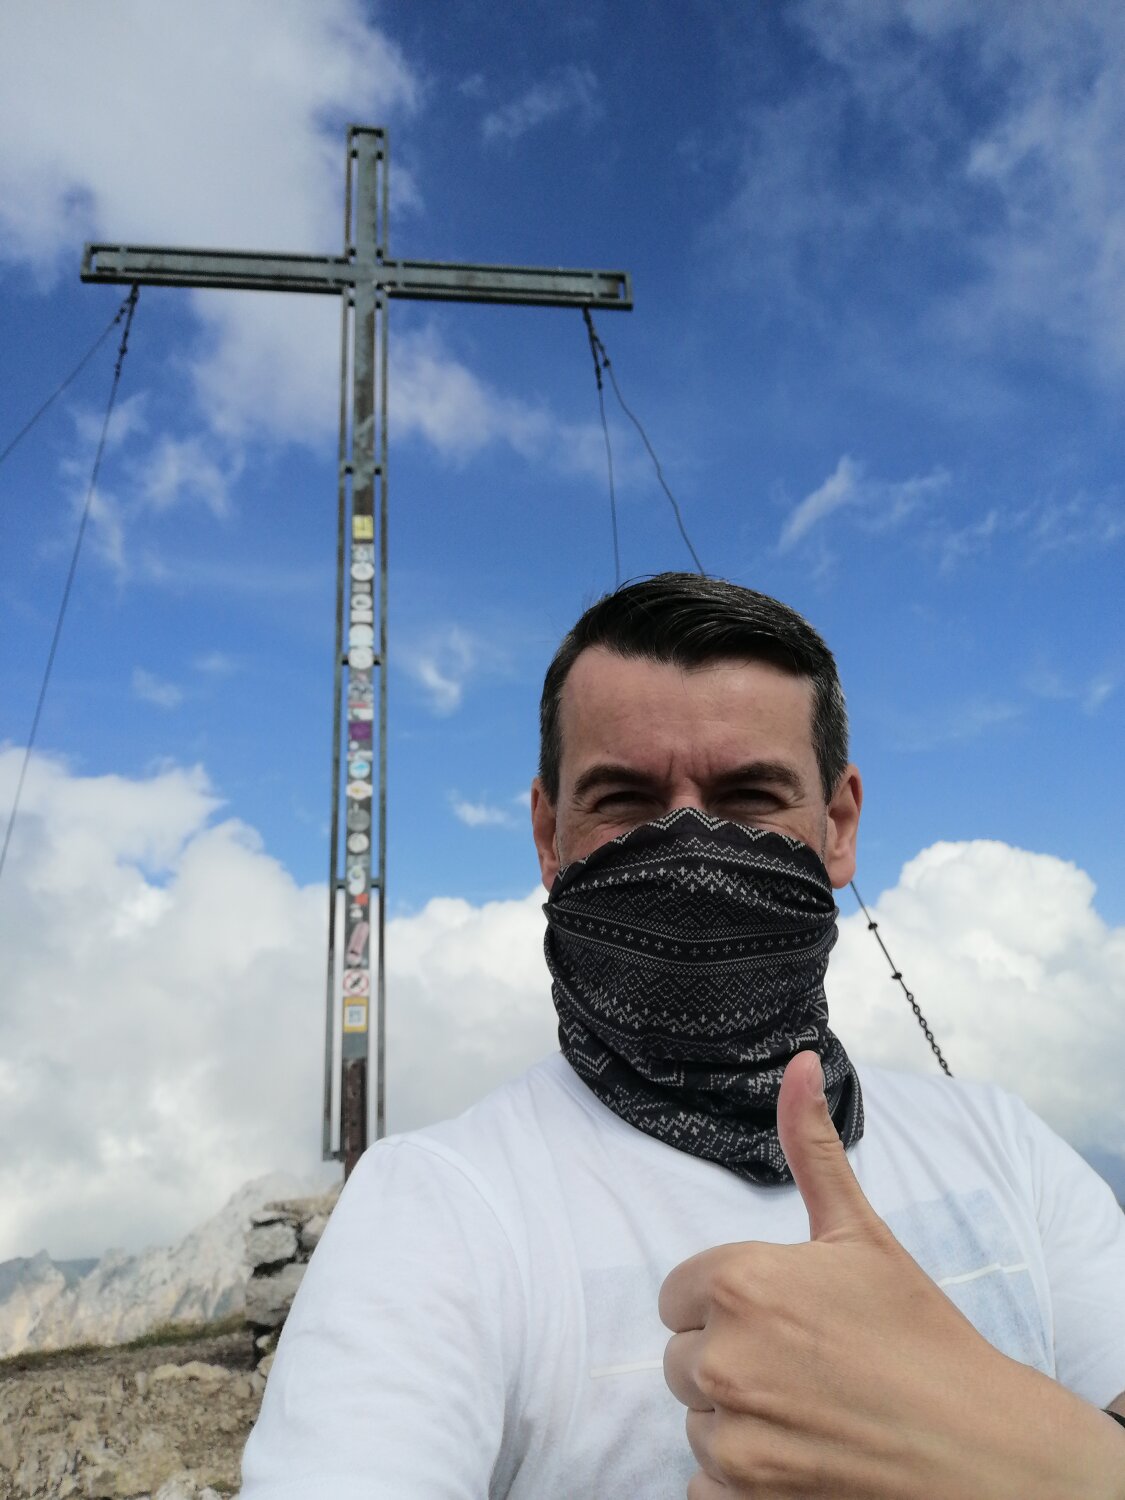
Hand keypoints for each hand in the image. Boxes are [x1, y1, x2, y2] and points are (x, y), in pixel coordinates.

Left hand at [659, 1051, 1123, 1498]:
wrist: (979, 1447)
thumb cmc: (918, 1335)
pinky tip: (797, 1456)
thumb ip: (809, 1146)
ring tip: (808, 1409)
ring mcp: (732, 1435)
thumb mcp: (860, 1233)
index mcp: (740, 1282)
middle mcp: (724, 1357)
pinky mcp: (743, 1496)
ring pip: (696, 1418)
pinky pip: (701, 1482)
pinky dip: (739, 1477)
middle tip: (804, 1364)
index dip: (727, 1304)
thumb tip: (797, 1060)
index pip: (679, 1294)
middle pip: (682, 1357)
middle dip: (730, 1359)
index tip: (785, 1317)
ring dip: (737, 1418)